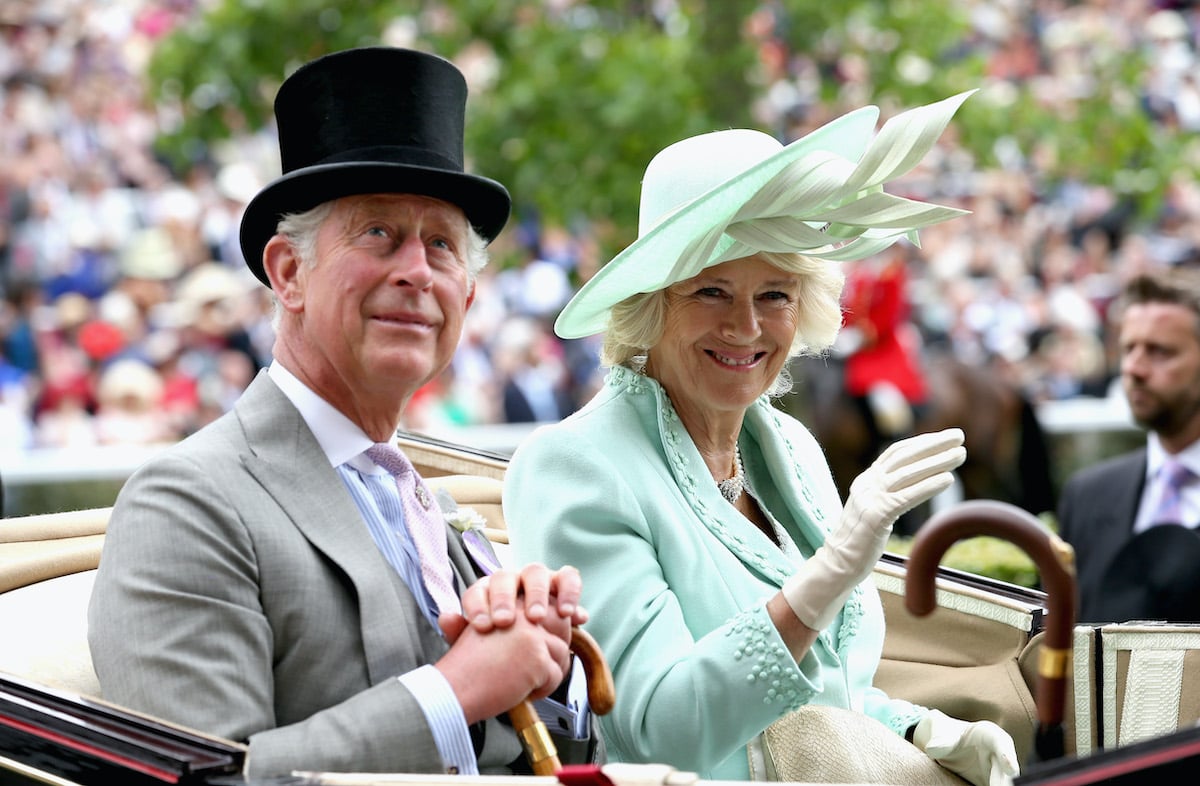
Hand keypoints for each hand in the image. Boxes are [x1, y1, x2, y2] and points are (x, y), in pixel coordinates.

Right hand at [436, 595, 572, 724]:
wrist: (454, 688)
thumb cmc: (468, 667)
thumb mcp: (487, 631)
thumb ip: (515, 625)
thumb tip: (555, 621)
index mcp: (511, 603)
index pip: (547, 611)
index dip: (547, 634)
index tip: (536, 651)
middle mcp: (523, 613)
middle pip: (558, 631)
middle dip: (552, 654)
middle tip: (533, 670)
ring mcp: (533, 635)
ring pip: (561, 654)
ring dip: (546, 673)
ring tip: (521, 682)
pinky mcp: (538, 657)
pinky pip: (556, 675)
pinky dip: (542, 689)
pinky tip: (520, 691)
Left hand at [453, 564, 587, 633]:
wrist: (535, 646)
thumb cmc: (504, 644)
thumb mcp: (482, 643)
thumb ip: (461, 632)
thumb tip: (445, 617)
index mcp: (488, 591)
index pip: (477, 590)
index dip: (477, 605)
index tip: (481, 627)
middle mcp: (512, 580)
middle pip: (505, 577)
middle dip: (503, 598)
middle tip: (505, 622)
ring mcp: (538, 578)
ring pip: (536, 572)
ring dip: (536, 594)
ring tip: (537, 619)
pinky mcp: (562, 581)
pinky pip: (568, 578)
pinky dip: (569, 592)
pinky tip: (569, 614)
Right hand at [782, 428, 964, 629]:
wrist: (838, 564)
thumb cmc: (860, 542)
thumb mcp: (873, 511)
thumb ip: (887, 496)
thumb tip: (911, 487)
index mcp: (866, 481)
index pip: (895, 453)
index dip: (920, 442)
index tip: (943, 437)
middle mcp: (867, 485)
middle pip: (904, 457)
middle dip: (933, 444)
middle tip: (959, 436)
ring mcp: (870, 499)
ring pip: (908, 473)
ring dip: (937, 461)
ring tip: (961, 455)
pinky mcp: (876, 516)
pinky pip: (907, 496)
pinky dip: (929, 486)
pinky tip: (948, 479)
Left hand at [913, 709, 1019, 785]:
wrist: (945, 744)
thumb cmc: (945, 733)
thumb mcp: (941, 732)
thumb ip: (940, 740)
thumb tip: (932, 749)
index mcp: (989, 733)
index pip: (1001, 742)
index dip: (1007, 756)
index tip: (1011, 770)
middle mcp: (998, 752)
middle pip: (1006, 768)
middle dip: (1006, 781)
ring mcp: (996, 769)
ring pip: (1003, 781)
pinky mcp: (990, 782)